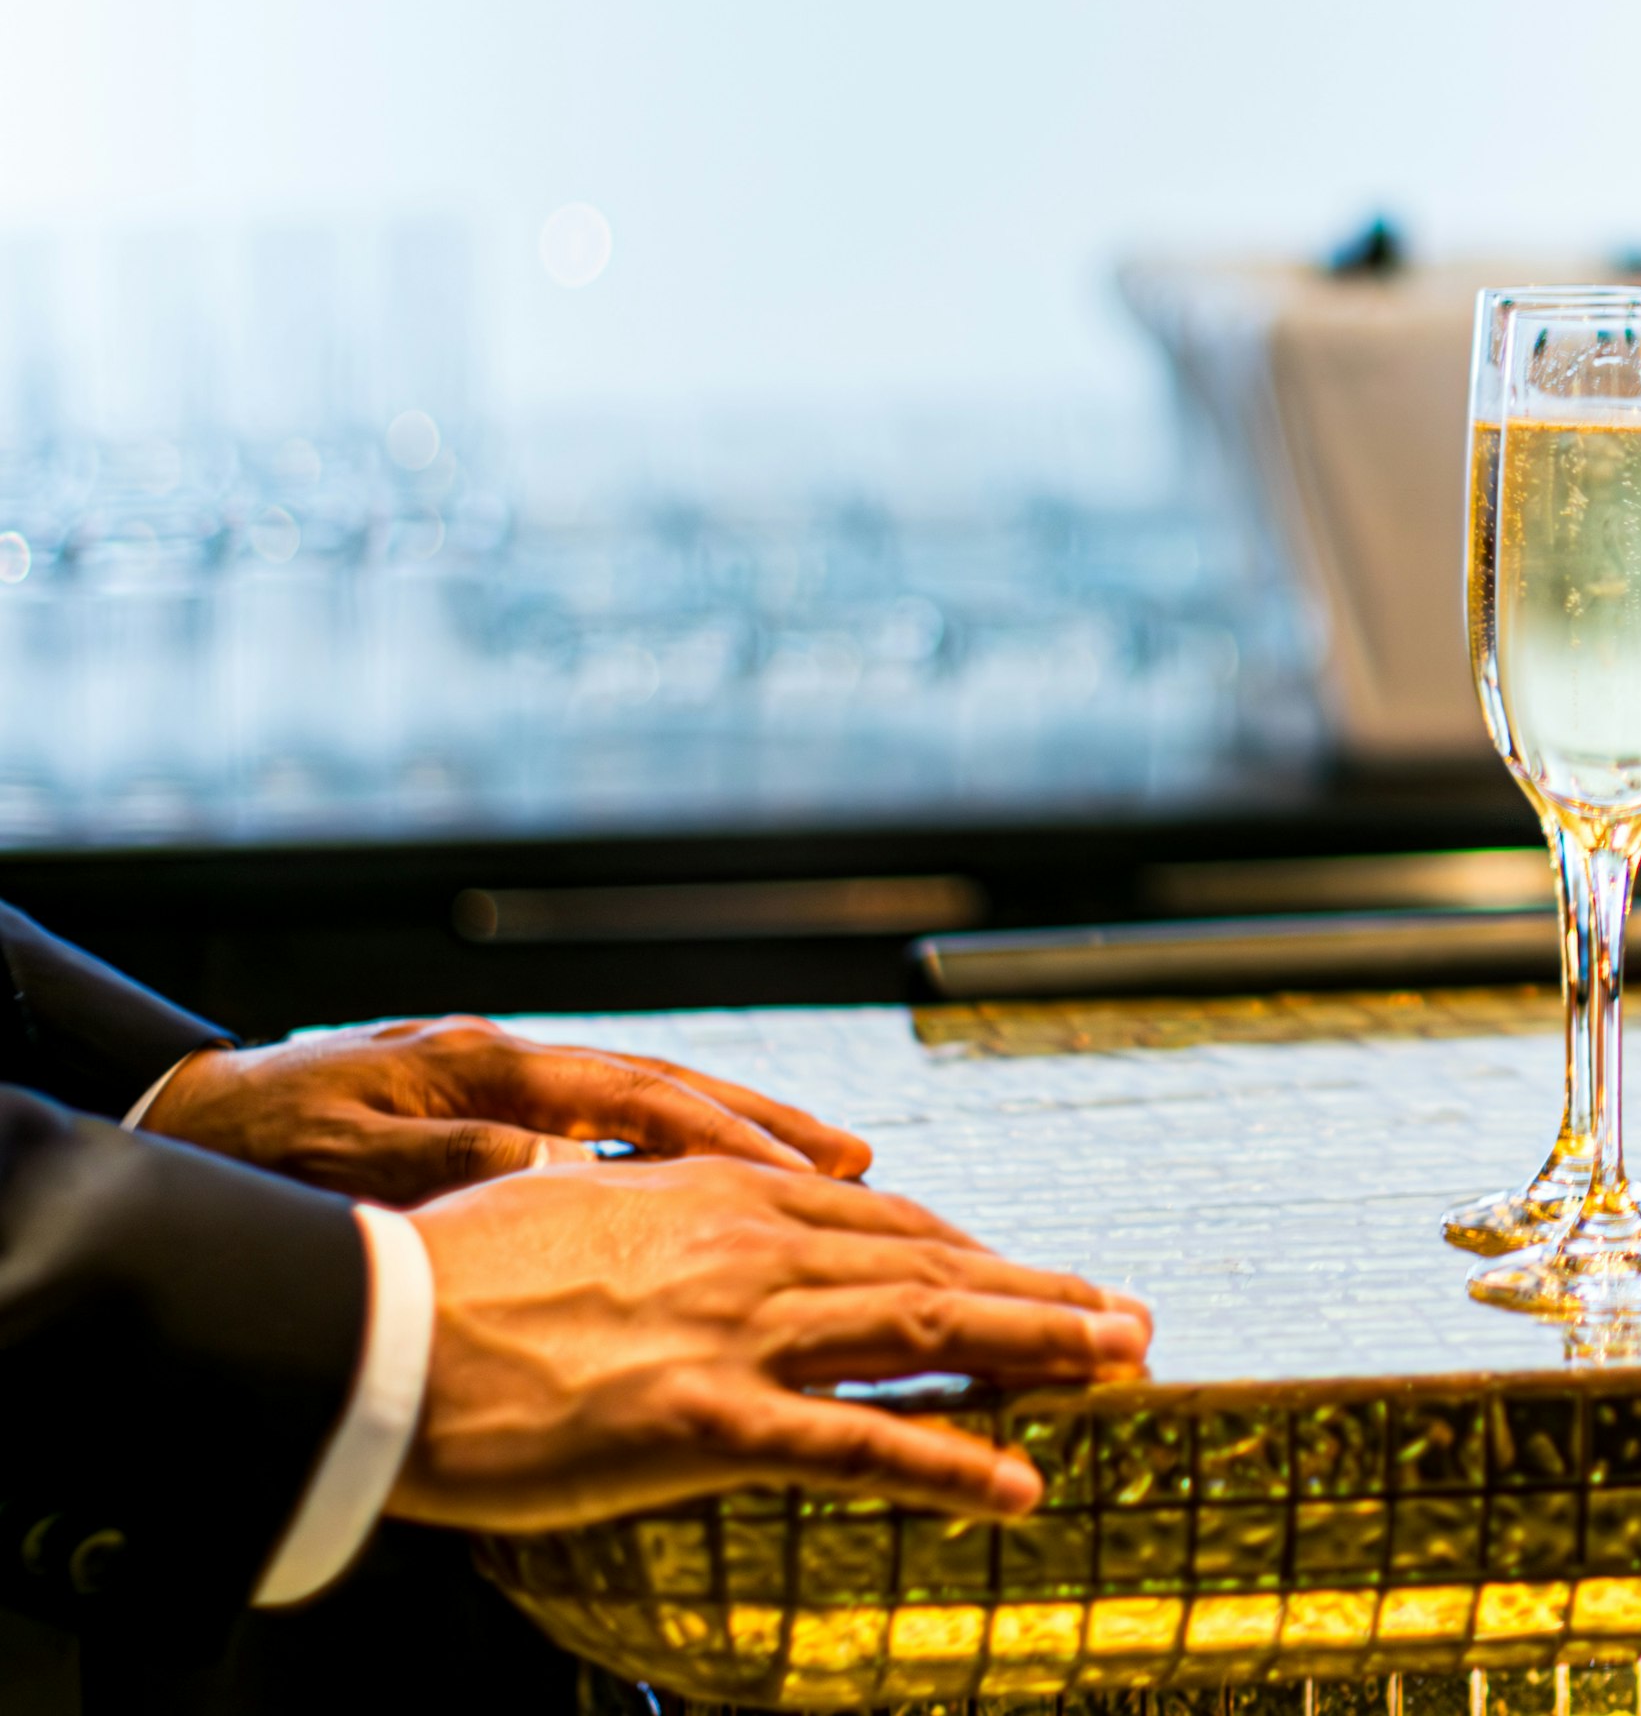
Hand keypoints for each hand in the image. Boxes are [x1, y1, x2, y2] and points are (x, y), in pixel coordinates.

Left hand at [140, 1016, 871, 1205]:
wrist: (187, 1118)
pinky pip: (609, 1122)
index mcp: (485, 1066)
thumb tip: (562, 1162)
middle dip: (767, 1125)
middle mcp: (509, 1060)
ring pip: (647, 1102)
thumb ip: (457, 1162)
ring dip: (736, 1134)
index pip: (635, 1100)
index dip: (726, 1139)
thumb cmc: (253, 1152)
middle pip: (666, 1087)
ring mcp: (504, 1078)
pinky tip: (718, 1178)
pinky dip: (676, 1146)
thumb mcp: (348, 1160)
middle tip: (856, 1161)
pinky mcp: (490, 1104)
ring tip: (823, 1165)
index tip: (803, 1174)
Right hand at [393, 1158, 1150, 1531]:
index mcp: (718, 1193)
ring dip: (1041, 1348)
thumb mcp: (580, 1211)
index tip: (1033, 1275)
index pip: (883, 1221)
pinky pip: (857, 1443)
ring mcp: (735, 1333)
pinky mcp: (706, 1421)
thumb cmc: (447, 1281)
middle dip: (1043, 1293)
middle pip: (933, 1264)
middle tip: (1126, 1319)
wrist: (365, 1332)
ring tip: (1121, 1367)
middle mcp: (749, 1246)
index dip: (973, 1251)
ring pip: (928, 1328)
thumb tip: (704, 1230)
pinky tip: (1018, 1484)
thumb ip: (665, 1219)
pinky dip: (950, 1460)